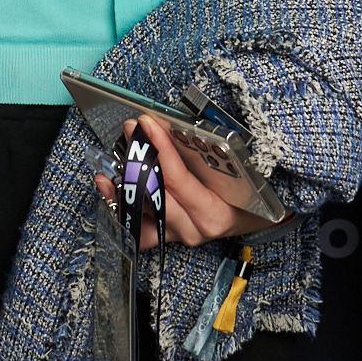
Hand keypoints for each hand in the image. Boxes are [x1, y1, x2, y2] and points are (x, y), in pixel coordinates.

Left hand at [90, 117, 277, 250]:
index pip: (179, 180)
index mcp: (215, 213)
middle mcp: (194, 229)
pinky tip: (108, 186)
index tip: (147, 123)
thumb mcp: (237, 171)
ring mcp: (178, 235)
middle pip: (157, 194)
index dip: (160, 149)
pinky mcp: (166, 237)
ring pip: (143, 212)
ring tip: (112, 159)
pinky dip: (120, 206)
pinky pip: (137, 228)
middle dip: (140, 158)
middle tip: (132, 130)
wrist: (253, 219)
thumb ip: (209, 152)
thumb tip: (171, 124)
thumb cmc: (248, 192)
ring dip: (124, 183)